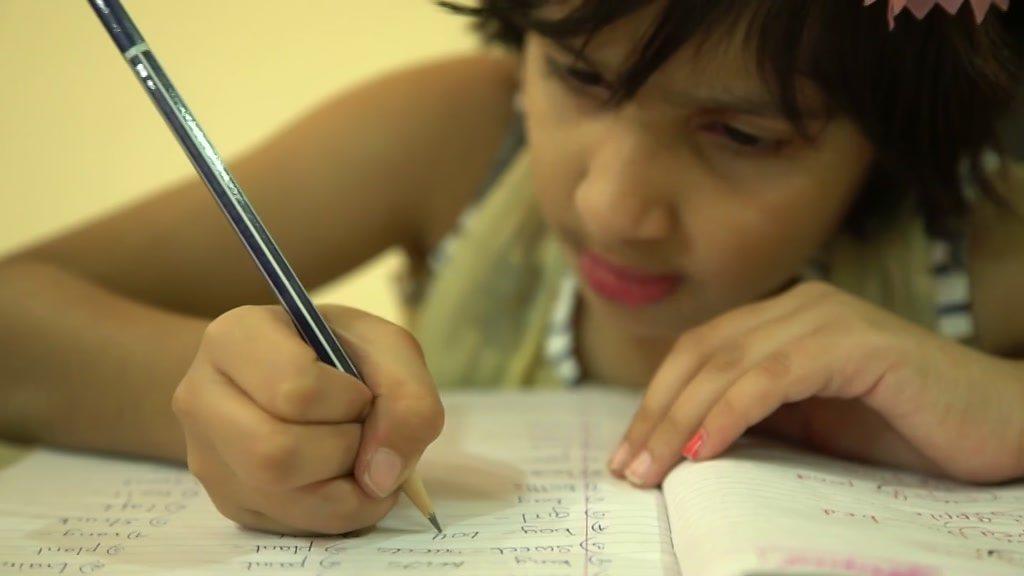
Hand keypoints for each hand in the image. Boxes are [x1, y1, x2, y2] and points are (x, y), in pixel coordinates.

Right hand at [172, 305, 442, 534]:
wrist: (302, 374)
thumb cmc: (343, 353)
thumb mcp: (387, 349)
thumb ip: (406, 396)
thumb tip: (382, 476)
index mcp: (235, 337)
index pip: (293, 389)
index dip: (347, 400)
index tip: (360, 391)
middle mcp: (201, 397)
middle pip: (275, 453)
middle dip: (343, 449)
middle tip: (361, 429)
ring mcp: (207, 455)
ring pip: (278, 495)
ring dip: (343, 486)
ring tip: (357, 456)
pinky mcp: (227, 501)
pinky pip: (289, 525)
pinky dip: (338, 510)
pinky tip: (346, 479)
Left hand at [609, 281, 1023, 486]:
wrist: (1000, 426)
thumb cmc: (906, 431)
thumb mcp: (810, 426)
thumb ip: (756, 419)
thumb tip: (681, 447)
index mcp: (783, 318)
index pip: (698, 353)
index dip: (655, 402)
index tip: (627, 455)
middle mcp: (799, 306)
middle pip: (702, 355)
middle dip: (655, 416)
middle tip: (627, 471)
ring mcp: (828, 319)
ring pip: (728, 364)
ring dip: (680, 421)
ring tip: (652, 471)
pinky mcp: (856, 344)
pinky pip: (773, 378)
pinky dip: (730, 414)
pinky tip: (703, 450)